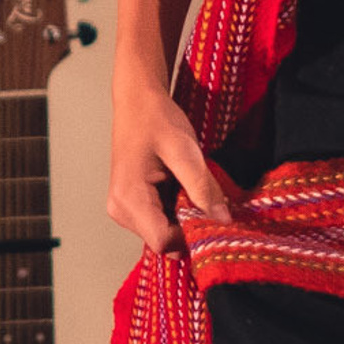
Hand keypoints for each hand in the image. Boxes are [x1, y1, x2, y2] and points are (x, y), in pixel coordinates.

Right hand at [107, 74, 232, 255]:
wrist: (138, 102)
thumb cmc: (155, 120)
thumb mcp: (185, 151)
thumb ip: (203, 188)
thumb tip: (223, 220)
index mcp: (130, 198)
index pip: (164, 241)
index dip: (192, 234)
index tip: (213, 215)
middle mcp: (121, 210)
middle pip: (164, 241)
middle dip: (190, 226)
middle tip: (205, 197)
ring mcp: (124, 210)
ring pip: (164, 234)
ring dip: (184, 217)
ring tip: (189, 186)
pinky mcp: (132, 206)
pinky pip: (160, 222)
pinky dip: (177, 211)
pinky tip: (181, 188)